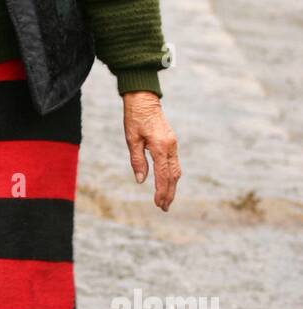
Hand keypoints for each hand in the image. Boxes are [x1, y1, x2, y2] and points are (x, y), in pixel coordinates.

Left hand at [123, 91, 180, 210]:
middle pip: (173, 176)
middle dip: (169, 193)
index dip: (161, 191)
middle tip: (164, 208)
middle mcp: (170, 147)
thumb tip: (141, 181)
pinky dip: (172, 176)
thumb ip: (137, 160)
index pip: (163, 175)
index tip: (159, 204)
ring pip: (176, 171)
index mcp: (160, 146)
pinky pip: (174, 163)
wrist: (144, 100)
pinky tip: (167, 183)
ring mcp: (173, 145)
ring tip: (166, 200)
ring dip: (172, 186)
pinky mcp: (172, 143)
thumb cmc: (134, 118)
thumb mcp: (131, 139)